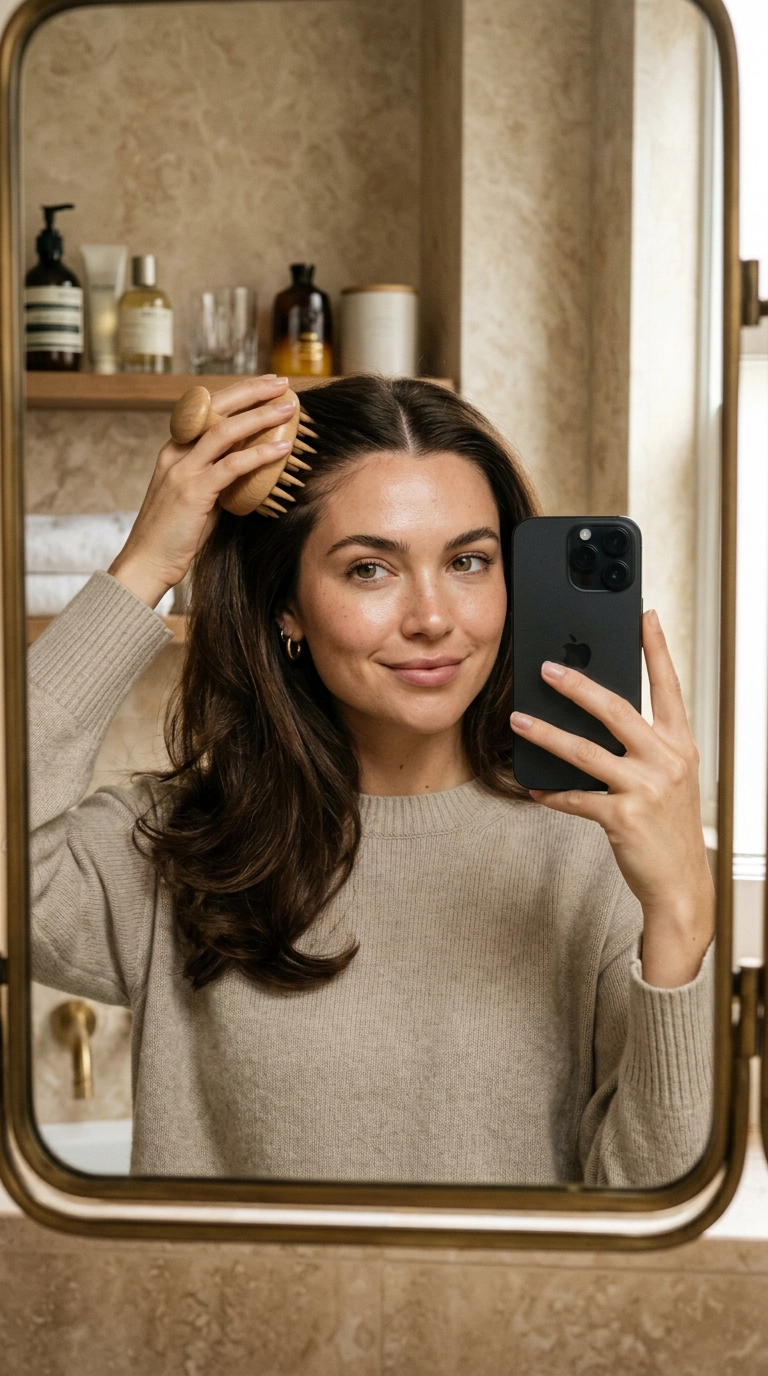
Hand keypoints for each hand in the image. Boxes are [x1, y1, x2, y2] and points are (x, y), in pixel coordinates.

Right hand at [109, 375, 296, 608]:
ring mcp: (183, 470)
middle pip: (215, 408)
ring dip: (261, 416)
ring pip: (225, 430)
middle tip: (281, 384)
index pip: (207, 408)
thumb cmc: (174, 535)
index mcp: (174, 450)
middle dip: (252, 392)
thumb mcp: (198, 498)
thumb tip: (249, 471)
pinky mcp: (194, 491)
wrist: (147, 562)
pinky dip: (260, 454)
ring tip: (288, 409)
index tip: (265, 386)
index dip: (237, 393)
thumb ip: (218, 479)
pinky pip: (232, 465)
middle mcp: (176, 453)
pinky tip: (282, 449)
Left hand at [509, 609, 714, 987]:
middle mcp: (667, 760)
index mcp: (680, 745)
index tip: (644, 616)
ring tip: (519, 720)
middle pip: (616, 709)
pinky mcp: (623, 817)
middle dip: (578, 685)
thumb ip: (643, 747)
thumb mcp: (669, 779)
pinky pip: (576, 797)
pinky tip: (533, 787)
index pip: (669, 686)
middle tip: (547, 667)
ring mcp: (646, 788)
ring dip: (546, 734)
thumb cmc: (668, 828)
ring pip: (585, 750)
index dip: (656, 648)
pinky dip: (552, 792)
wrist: (680, 885)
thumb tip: (597, 716)